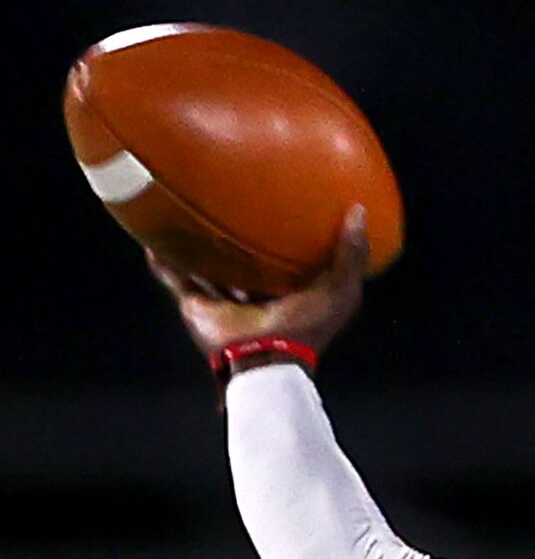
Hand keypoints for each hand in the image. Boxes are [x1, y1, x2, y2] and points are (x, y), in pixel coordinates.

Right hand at [148, 205, 369, 361]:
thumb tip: (359, 210)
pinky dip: (163, 262)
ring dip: (192, 245)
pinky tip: (151, 237)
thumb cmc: (307, 328)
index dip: (280, 238)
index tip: (278, 207)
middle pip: (240, 262)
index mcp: (285, 293)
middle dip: (234, 238)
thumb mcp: (341, 291)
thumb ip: (351, 254)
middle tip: (226, 201)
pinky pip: (175, 279)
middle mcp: (253, 297)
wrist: (266, 358)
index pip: (282, 260)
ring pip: (204, 267)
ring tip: (180, 211)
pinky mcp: (199, 309)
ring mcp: (224, 303)